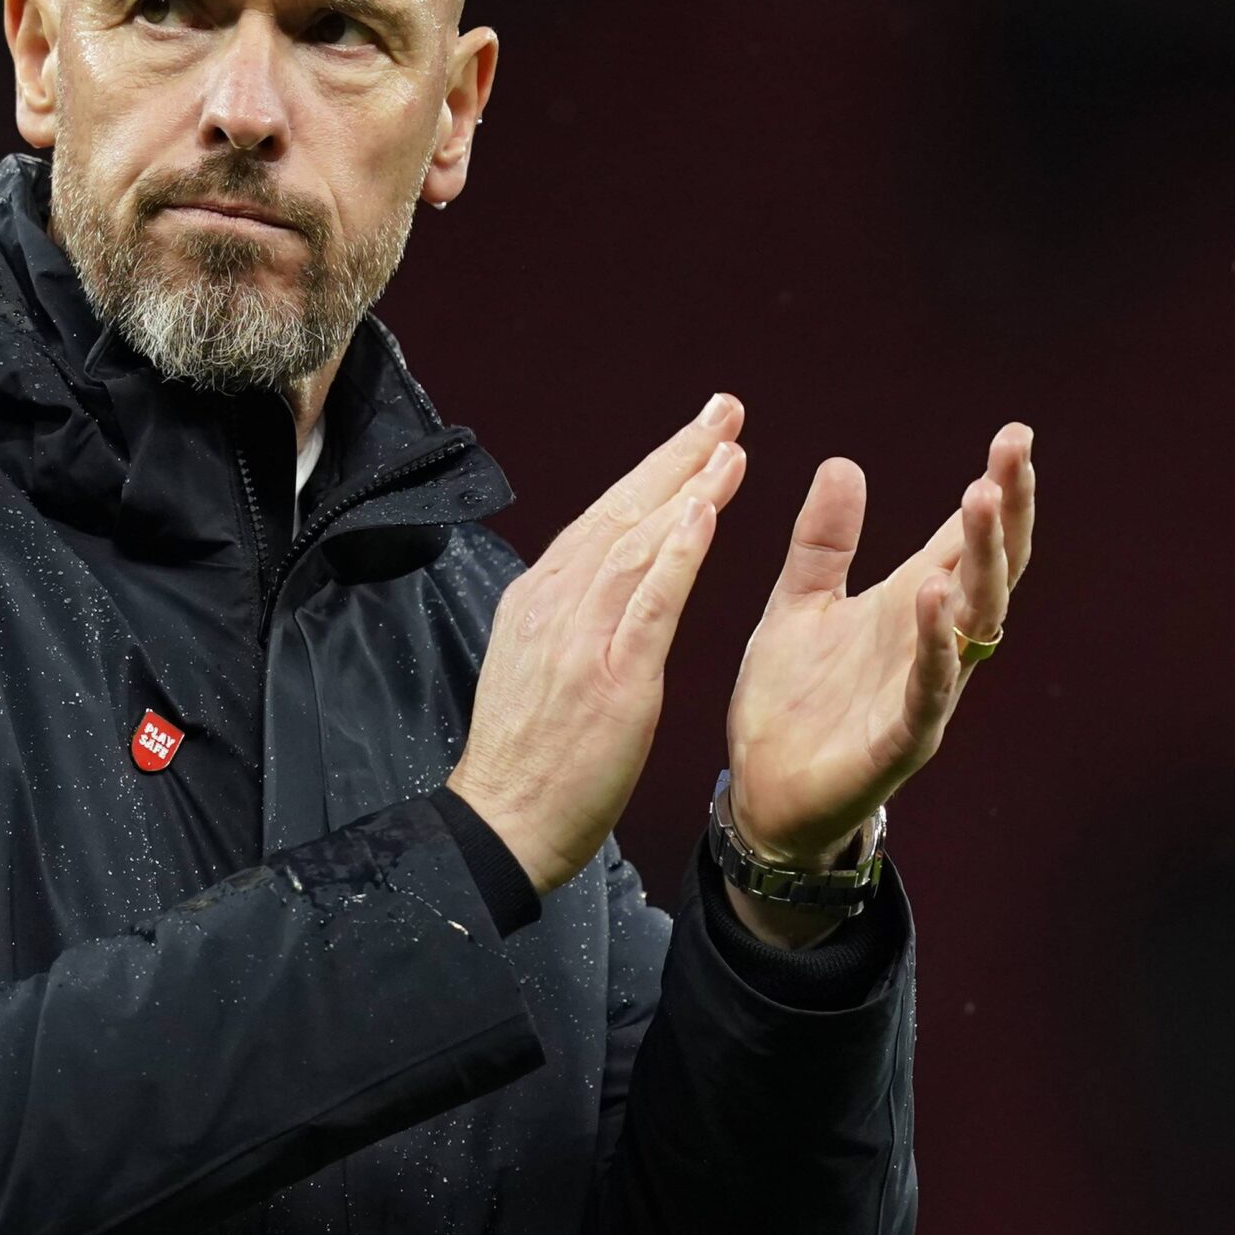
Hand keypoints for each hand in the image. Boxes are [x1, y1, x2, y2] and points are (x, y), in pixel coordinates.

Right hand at [449, 395, 750, 895]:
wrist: (503, 823)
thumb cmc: (525, 758)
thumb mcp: (534, 666)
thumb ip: (565, 619)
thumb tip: (595, 583)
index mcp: (538, 600)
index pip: (601, 520)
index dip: (652, 474)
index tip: (695, 439)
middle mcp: (555, 604)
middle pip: (622, 513)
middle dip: (676, 457)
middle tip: (726, 411)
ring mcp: (580, 639)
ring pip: (638, 543)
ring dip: (688, 488)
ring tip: (731, 449)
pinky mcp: (610, 678)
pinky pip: (649, 604)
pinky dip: (677, 553)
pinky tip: (704, 513)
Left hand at [725, 423, 1037, 878]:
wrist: (762, 792)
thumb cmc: (791, 700)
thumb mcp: (799, 602)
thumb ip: (823, 541)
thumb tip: (844, 461)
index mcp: (910, 606)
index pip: (968, 540)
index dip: (997, 490)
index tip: (1015, 434)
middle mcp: (932, 643)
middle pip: (989, 570)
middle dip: (1005, 513)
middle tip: (1011, 454)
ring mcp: (924, 693)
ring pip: (973, 622)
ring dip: (980, 562)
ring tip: (978, 500)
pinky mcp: (900, 741)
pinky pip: (930, 691)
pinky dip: (935, 645)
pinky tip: (931, 596)